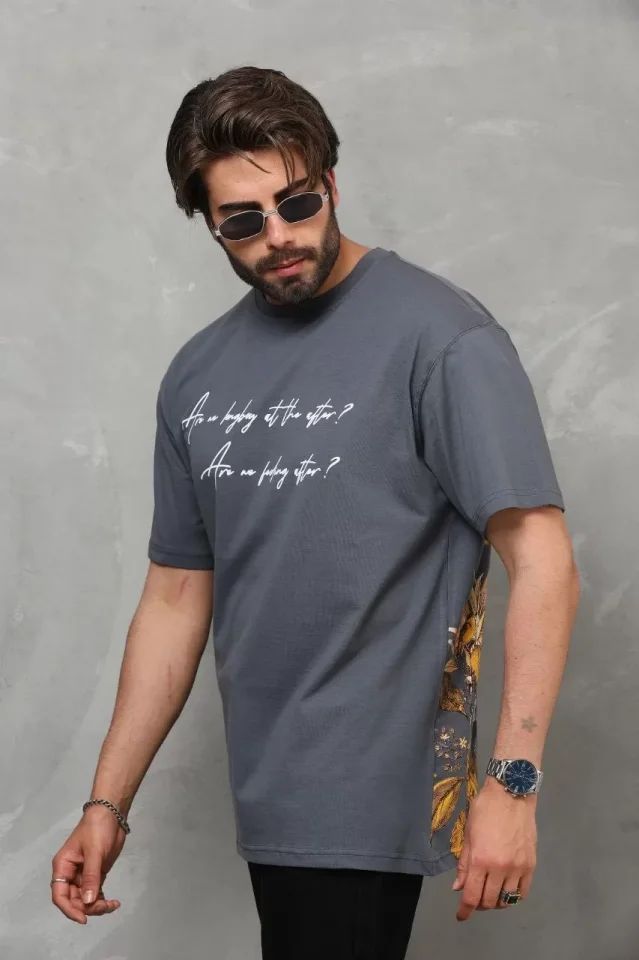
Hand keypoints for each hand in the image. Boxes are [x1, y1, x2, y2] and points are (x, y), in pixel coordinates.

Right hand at [50, 806, 126, 923]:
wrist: (111, 814)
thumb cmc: (97, 828)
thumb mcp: (94, 852)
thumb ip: (91, 877)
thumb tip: (88, 902)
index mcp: (63, 867)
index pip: (60, 895)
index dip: (69, 910)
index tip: (84, 918)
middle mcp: (70, 873)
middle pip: (73, 900)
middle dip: (87, 908)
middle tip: (105, 906)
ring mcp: (83, 875)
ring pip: (85, 899)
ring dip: (97, 906)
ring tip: (112, 905)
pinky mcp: (95, 874)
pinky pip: (95, 893)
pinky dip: (102, 900)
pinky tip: (113, 903)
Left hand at [452, 777, 536, 921]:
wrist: (512, 794)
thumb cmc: (485, 810)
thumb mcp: (468, 834)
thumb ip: (464, 864)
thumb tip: (458, 887)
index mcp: (480, 860)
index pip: (472, 896)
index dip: (465, 910)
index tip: (461, 916)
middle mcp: (500, 868)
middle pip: (489, 901)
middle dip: (479, 904)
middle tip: (475, 897)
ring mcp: (518, 868)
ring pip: (506, 900)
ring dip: (496, 901)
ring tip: (490, 893)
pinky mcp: (531, 865)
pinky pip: (522, 892)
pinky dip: (513, 896)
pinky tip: (506, 890)